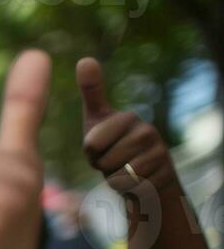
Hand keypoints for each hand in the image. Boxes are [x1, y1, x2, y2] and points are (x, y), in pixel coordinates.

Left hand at [78, 57, 176, 195]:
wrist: (142, 175)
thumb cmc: (113, 146)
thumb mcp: (97, 121)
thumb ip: (92, 92)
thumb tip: (85, 59)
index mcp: (126, 118)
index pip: (91, 144)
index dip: (90, 153)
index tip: (100, 148)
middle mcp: (146, 131)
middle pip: (103, 161)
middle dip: (102, 167)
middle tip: (113, 161)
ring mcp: (157, 152)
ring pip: (117, 175)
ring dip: (114, 178)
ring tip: (124, 169)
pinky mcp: (164, 173)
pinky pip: (131, 186)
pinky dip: (127, 188)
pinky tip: (136, 179)